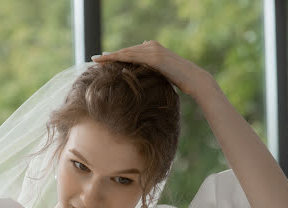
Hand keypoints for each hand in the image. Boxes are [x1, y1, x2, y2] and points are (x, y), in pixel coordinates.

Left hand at [91, 40, 210, 96]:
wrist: (193, 79)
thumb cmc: (179, 80)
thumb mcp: (161, 73)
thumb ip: (151, 68)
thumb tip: (141, 69)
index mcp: (152, 49)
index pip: (130, 52)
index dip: (115, 56)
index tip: (102, 59)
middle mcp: (151, 46)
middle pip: (125, 51)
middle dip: (109, 55)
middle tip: (93, 58)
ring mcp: (153, 50)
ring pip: (127, 53)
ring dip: (111, 56)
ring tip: (97, 60)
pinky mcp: (155, 57)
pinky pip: (134, 57)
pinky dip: (120, 58)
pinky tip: (110, 61)